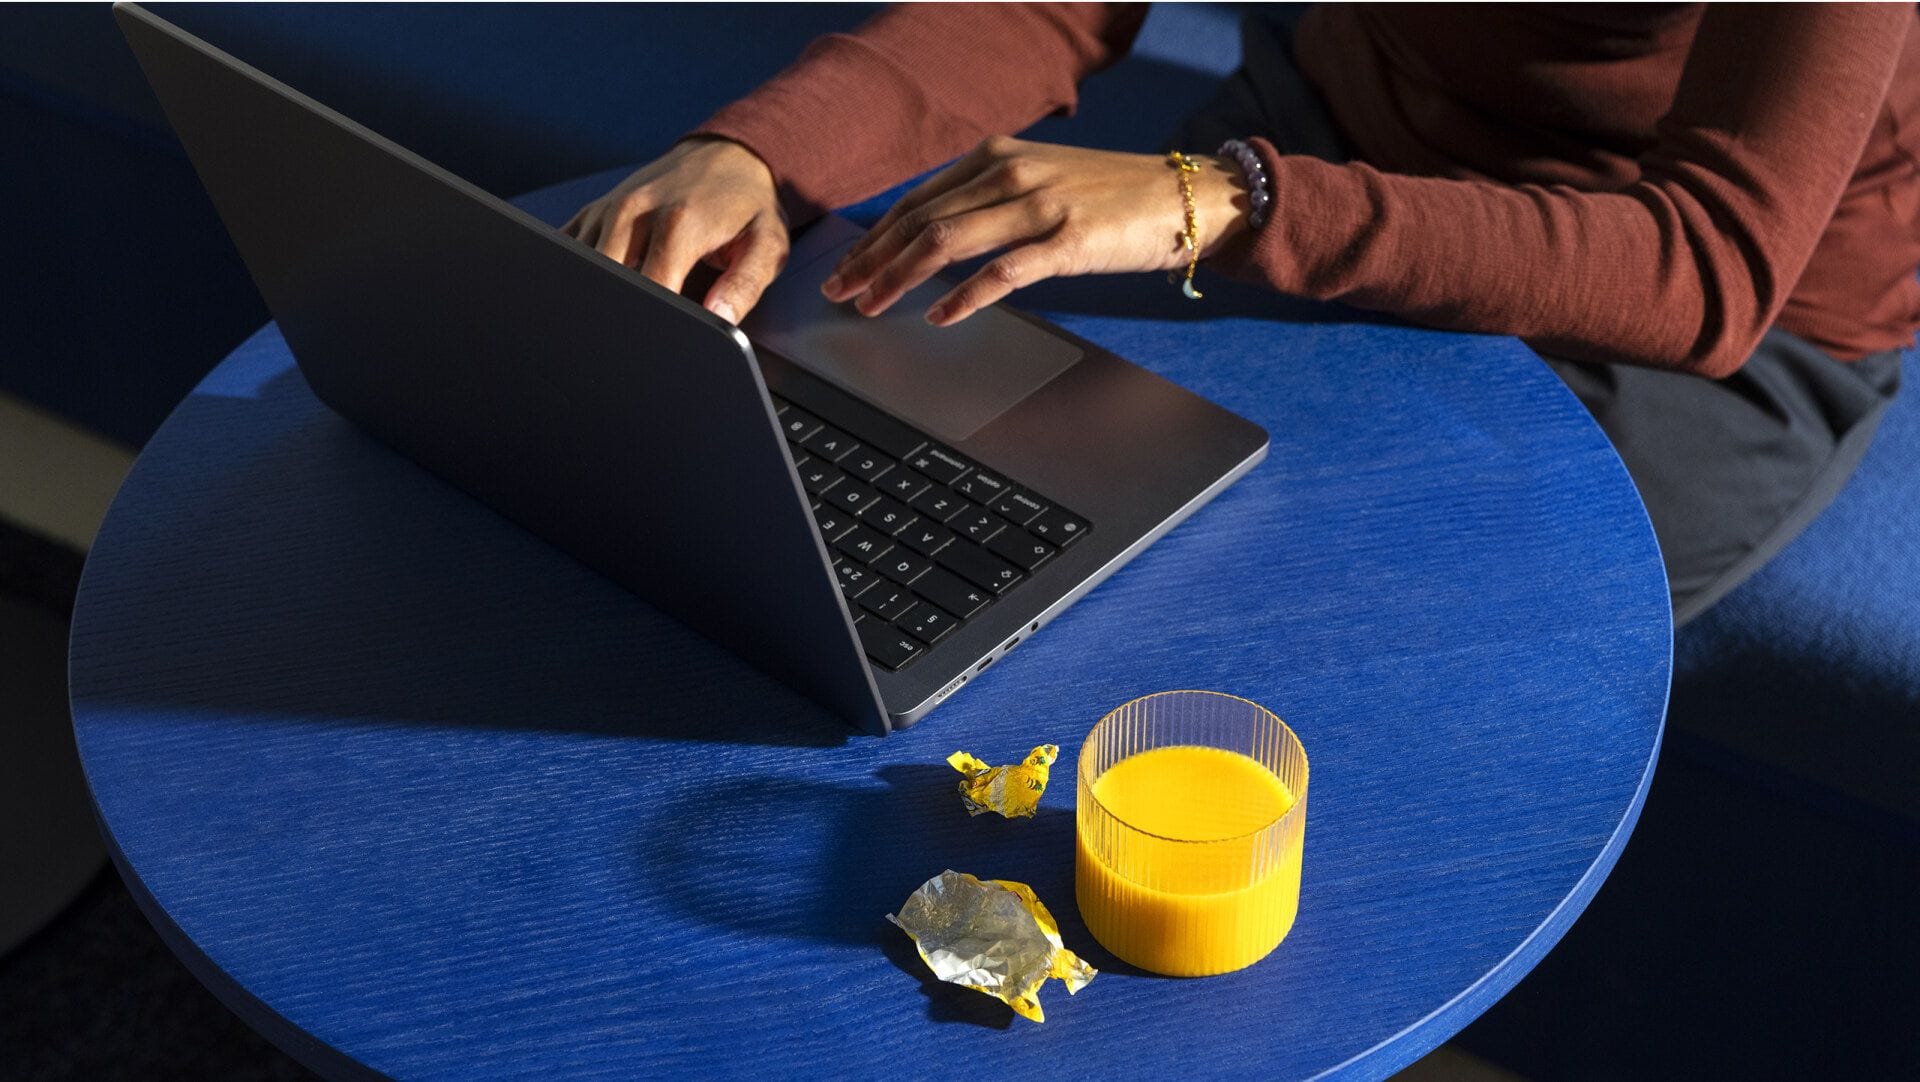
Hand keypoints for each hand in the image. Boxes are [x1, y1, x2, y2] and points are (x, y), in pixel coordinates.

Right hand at [562, 137, 785, 322]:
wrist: (727, 156)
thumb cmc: (748, 206)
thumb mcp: (767, 245)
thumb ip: (744, 286)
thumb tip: (719, 321)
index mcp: (677, 223)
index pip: (649, 291)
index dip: (655, 324)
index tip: (665, 340)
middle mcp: (633, 211)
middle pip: (607, 282)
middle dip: (621, 314)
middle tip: (640, 334)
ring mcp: (608, 208)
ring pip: (581, 269)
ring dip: (597, 295)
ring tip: (622, 312)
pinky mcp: (594, 210)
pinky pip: (568, 250)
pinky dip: (577, 273)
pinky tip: (598, 288)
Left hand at [822, 136, 1249, 325]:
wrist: (1186, 195)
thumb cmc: (1114, 196)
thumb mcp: (1042, 181)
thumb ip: (991, 200)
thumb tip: (935, 236)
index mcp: (999, 156)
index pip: (918, 199)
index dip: (875, 236)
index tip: (847, 266)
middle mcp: (1013, 172)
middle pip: (921, 220)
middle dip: (873, 259)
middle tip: (841, 291)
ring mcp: (1041, 204)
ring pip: (948, 241)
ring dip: (901, 277)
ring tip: (873, 305)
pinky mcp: (1070, 239)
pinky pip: (1003, 271)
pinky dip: (963, 296)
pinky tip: (940, 316)